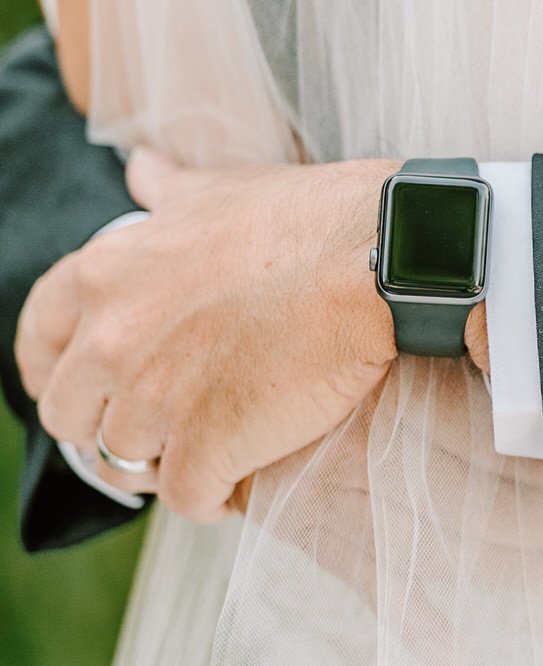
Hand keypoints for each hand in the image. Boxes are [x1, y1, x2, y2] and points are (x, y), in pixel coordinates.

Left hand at [16, 147, 396, 523]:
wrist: (379, 257)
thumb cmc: (308, 216)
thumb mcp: (222, 189)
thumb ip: (168, 188)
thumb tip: (139, 167)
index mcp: (107, 273)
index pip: (39, 334)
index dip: (50, 366)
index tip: (75, 383)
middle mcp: (113, 339)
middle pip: (70, 416)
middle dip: (105, 425)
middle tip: (156, 423)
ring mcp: (154, 399)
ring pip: (124, 462)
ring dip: (162, 461)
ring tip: (209, 449)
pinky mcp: (204, 448)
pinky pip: (185, 498)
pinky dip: (212, 496)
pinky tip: (241, 479)